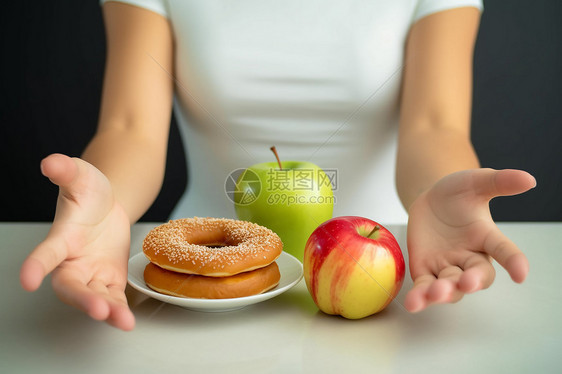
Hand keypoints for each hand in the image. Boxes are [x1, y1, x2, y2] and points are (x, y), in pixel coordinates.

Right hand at [20, 154, 134, 329]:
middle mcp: (72, 261)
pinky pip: (113, 297)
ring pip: (94, 296)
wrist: (108, 204)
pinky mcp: (109, 278)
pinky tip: (128, 322)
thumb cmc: (89, 192)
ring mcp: (91, 272)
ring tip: (121, 321)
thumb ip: (67, 170)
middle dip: (82, 298)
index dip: (36, 265)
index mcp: (62, 238)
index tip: (27, 280)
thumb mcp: (82, 176)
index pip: (46, 253)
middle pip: (70, 286)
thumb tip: (50, 161)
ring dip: (106, 309)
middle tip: (97, 309)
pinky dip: (120, 310)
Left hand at [404, 168, 535, 312]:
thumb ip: (499, 181)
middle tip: (467, 283)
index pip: (505, 251)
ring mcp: (447, 267)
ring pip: (450, 286)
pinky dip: (420, 297)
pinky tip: (413, 304)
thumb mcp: (475, 181)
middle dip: (473, 281)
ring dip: (444, 292)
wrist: (430, 199)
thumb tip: (529, 180)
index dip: (514, 262)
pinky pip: (423, 287)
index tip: (521, 274)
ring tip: (436, 293)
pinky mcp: (425, 270)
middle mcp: (470, 258)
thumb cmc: (458, 193)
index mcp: (487, 238)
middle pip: (477, 276)